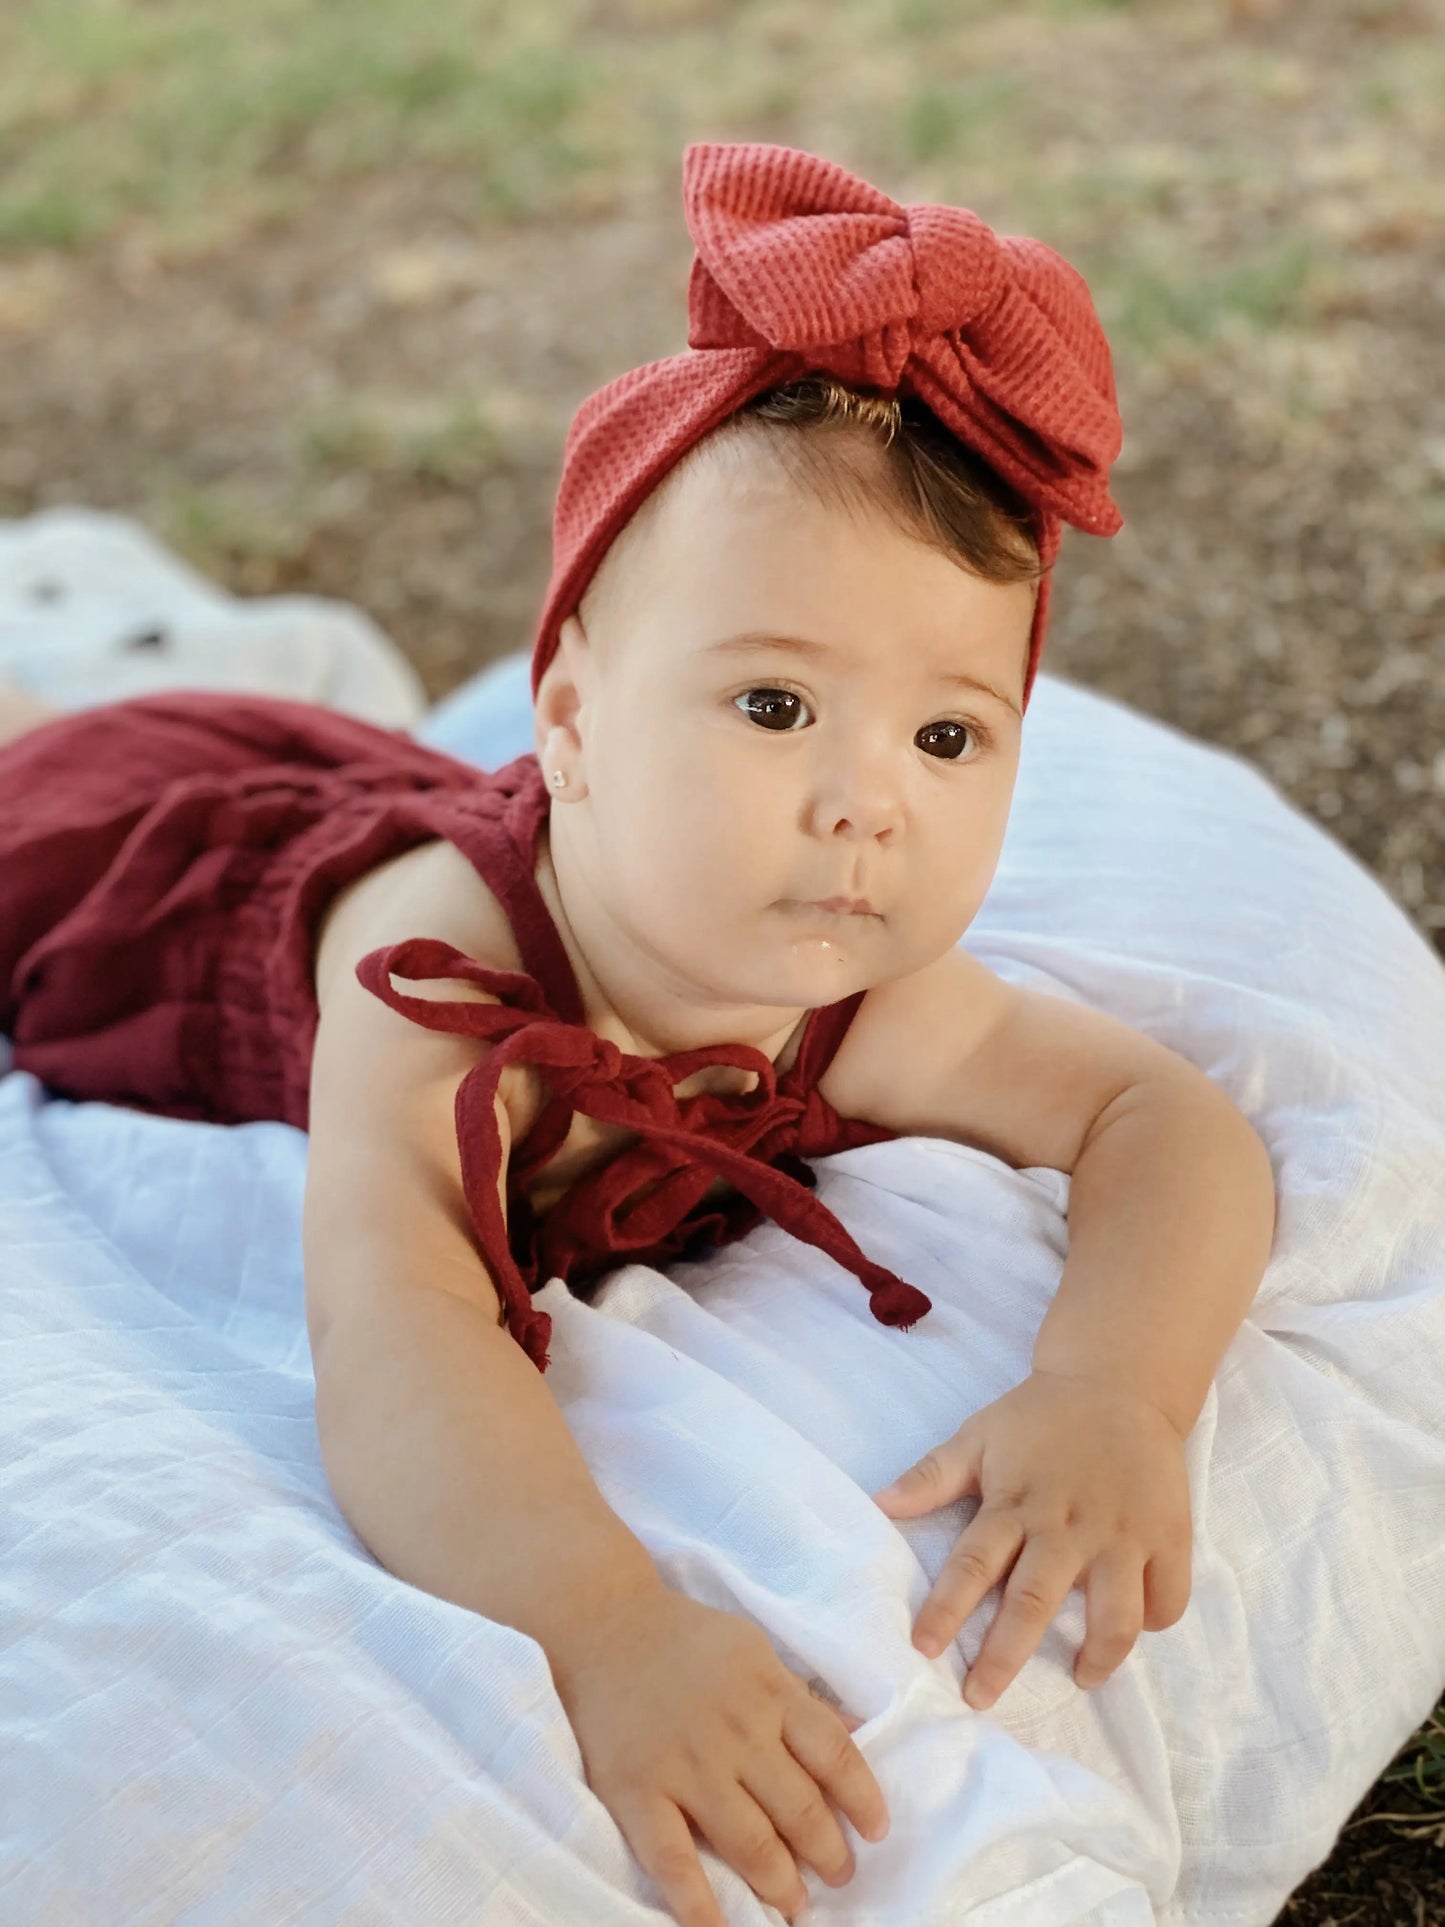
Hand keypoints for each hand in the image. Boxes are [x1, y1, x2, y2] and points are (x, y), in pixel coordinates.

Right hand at [550, 1585, 889, 1926]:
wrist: (602, 1623)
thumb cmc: (684, 1639)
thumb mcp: (754, 1651)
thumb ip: (797, 1697)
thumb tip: (856, 1733)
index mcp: (769, 1691)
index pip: (835, 1755)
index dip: (863, 1799)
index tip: (876, 1831)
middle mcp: (736, 1731)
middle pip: (800, 1808)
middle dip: (828, 1853)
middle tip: (839, 1875)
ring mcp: (686, 1764)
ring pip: (750, 1842)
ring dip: (781, 1883)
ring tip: (796, 1903)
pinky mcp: (638, 1791)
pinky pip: (674, 1861)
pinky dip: (700, 1905)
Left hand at [871, 1369, 1192, 1709]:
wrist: (1118, 1381)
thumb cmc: (1040, 1417)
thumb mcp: (979, 1436)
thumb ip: (932, 1476)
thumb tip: (877, 1504)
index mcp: (1015, 1501)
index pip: (973, 1562)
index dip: (946, 1607)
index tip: (923, 1648)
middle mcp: (1067, 1524)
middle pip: (1034, 1600)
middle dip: (1005, 1655)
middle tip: (980, 1697)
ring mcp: (1122, 1533)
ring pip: (1113, 1614)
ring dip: (1098, 1654)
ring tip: (1081, 1678)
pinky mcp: (1168, 1534)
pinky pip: (1166, 1597)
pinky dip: (1153, 1622)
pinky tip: (1130, 1630)